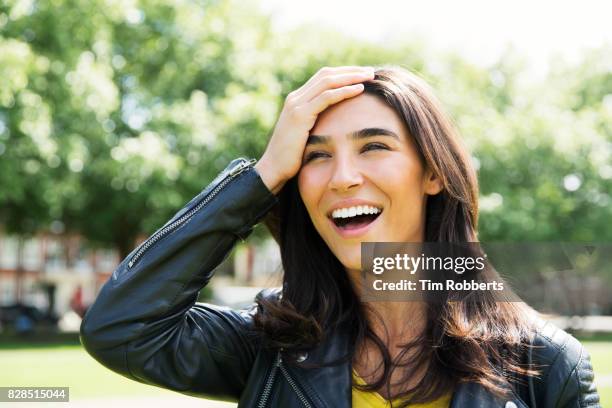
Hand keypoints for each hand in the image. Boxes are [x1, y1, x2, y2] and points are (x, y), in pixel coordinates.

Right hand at [255, 66, 374, 194]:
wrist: (273, 169)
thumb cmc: (292, 157)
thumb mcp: (306, 134)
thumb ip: (317, 123)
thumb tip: (337, 122)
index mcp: (297, 100)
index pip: (323, 78)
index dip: (344, 73)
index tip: (363, 75)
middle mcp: (295, 98)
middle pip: (326, 74)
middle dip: (350, 71)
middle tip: (370, 71)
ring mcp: (296, 105)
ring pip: (327, 81)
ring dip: (351, 77)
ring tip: (369, 76)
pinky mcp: (300, 115)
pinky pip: (326, 97)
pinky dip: (344, 91)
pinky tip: (359, 90)